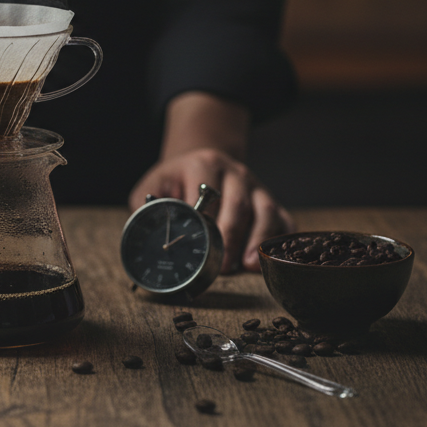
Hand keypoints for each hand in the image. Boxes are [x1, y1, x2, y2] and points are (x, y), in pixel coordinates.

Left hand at [128, 92, 293, 272]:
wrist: (202, 160)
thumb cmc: (175, 180)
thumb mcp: (155, 184)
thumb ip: (148, 205)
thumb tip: (143, 233)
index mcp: (204, 165)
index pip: (208, 192)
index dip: (205, 220)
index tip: (198, 244)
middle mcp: (234, 172)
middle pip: (239, 204)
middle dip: (231, 237)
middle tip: (221, 265)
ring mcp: (255, 186)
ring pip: (265, 210)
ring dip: (257, 240)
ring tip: (246, 266)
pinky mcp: (269, 200)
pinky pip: (283, 219)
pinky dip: (280, 239)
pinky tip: (269, 260)